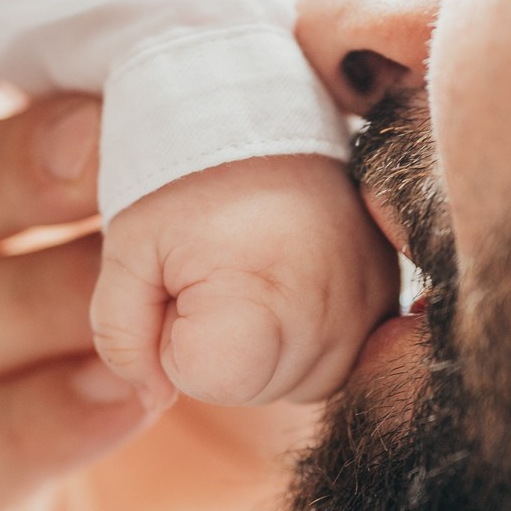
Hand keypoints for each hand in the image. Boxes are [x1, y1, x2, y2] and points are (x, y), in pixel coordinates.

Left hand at [92, 156, 397, 410]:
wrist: (268, 111)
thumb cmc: (187, 179)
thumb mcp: (129, 247)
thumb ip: (121, 335)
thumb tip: (154, 398)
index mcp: (265, 300)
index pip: (208, 382)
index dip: (176, 344)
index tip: (182, 281)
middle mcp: (334, 315)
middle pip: (254, 388)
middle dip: (218, 347)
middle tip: (216, 265)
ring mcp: (372, 309)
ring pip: (295, 380)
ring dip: (262, 344)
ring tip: (253, 268)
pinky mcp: (389, 299)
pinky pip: (333, 356)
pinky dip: (301, 332)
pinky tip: (286, 279)